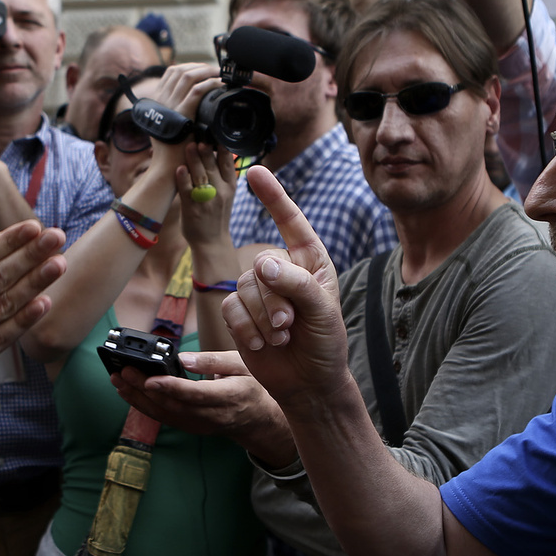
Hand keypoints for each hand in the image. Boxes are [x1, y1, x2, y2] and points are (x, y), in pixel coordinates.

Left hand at [112, 351, 295, 463]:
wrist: (259, 418)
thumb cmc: (252, 385)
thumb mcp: (243, 365)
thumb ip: (213, 362)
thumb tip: (184, 359)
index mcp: (228, 397)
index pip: (195, 395)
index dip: (171, 388)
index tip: (150, 378)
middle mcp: (211, 415)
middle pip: (173, 405)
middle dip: (144, 389)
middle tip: (123, 371)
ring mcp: (199, 424)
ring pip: (164, 415)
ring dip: (138, 398)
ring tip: (117, 380)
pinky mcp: (190, 426)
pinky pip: (164, 418)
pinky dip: (143, 406)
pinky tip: (127, 392)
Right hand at [145, 62, 223, 173]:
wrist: (169, 168)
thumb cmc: (174, 150)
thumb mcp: (170, 126)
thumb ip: (175, 111)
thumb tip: (189, 101)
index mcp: (157, 101)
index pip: (171, 72)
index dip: (189, 66)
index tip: (203, 69)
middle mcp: (161, 100)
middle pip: (180, 70)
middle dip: (200, 67)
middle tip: (215, 70)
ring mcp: (170, 106)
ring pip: (188, 76)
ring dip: (207, 72)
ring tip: (220, 75)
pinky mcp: (181, 114)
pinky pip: (197, 91)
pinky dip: (210, 84)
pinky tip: (219, 85)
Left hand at [176, 142, 235, 248]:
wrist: (212, 242)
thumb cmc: (216, 215)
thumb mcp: (227, 195)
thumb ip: (223, 176)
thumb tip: (219, 152)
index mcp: (230, 186)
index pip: (228, 163)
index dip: (223, 148)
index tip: (216, 135)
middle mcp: (221, 192)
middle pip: (213, 166)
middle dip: (206, 150)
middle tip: (200, 137)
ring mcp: (206, 200)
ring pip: (200, 175)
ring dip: (194, 159)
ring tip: (189, 145)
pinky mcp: (192, 208)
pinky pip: (187, 190)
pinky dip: (183, 179)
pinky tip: (180, 168)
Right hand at [220, 167, 349, 409]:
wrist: (308, 383)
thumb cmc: (325, 344)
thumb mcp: (323, 312)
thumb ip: (297, 284)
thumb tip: (262, 265)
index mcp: (310, 261)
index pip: (291, 222)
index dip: (273, 197)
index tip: (255, 171)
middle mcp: (283, 271)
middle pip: (261, 265)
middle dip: (274, 299)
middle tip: (290, 326)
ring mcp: (259, 292)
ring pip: (243, 287)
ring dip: (261, 318)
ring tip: (282, 338)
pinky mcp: (240, 314)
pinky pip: (230, 308)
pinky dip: (244, 328)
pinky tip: (261, 345)